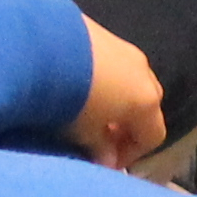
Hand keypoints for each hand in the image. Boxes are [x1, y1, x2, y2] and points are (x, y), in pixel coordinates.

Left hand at [66, 16, 167, 170]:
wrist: (43, 43)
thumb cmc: (70, 97)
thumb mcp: (83, 131)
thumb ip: (100, 149)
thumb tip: (107, 161)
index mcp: (147, 101)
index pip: (152, 136)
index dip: (132, 155)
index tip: (107, 163)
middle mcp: (144, 73)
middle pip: (147, 108)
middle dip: (127, 127)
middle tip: (100, 139)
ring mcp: (126, 49)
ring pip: (131, 83)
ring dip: (116, 102)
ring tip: (87, 112)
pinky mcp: (104, 33)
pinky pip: (113, 64)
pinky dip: (104, 80)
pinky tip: (78, 84)